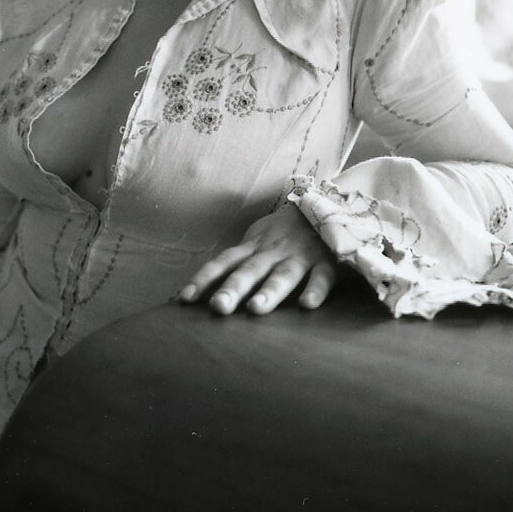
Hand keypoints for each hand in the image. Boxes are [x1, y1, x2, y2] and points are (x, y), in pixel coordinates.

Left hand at [179, 203, 335, 314]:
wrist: (328, 203)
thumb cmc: (287, 231)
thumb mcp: (259, 238)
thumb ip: (239, 260)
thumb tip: (207, 286)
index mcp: (254, 246)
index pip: (224, 262)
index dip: (204, 279)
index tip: (184, 299)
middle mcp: (273, 251)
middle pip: (250, 270)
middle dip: (233, 288)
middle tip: (218, 307)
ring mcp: (301, 256)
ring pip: (283, 274)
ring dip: (269, 290)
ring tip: (255, 308)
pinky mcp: (328, 262)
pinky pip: (323, 276)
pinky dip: (316, 289)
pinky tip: (307, 304)